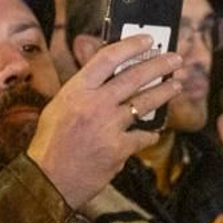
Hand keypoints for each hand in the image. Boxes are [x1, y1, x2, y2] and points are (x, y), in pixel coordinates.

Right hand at [25, 33, 182, 209]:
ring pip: (145, 103)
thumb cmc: (49, 146)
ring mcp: (108, 127)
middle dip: (159, 65)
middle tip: (174, 59)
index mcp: (76, 91)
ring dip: (164, 92)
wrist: (46, 182)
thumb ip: (83, 92)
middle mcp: (94, 104)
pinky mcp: (119, 149)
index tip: (147, 40)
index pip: (108, 58)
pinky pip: (142, 137)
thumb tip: (108, 77)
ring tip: (176, 86)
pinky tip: (152, 133)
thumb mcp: (58, 108)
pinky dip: (148, 135)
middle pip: (134, 76)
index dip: (131, 45)